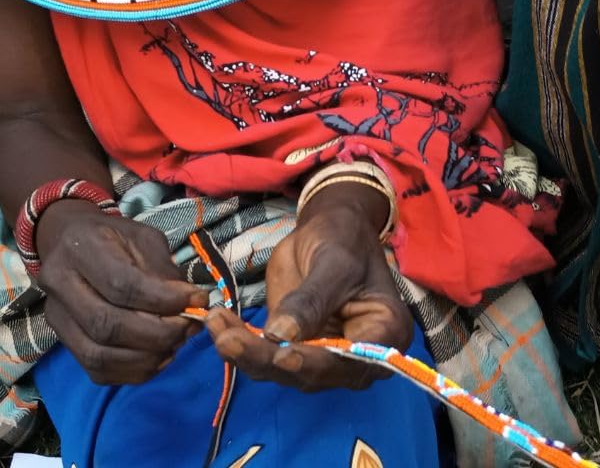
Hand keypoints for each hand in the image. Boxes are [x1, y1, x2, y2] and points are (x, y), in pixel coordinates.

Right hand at [36, 200, 208, 384]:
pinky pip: (97, 370)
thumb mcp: (143, 238)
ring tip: (176, 344)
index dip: (164, 300)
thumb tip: (189, 304)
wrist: (70, 241)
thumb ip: (163, 270)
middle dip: (158, 334)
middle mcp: (59, 283)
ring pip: (100, 355)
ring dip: (147, 358)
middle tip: (189, 327)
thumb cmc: (113, 237)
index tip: (197, 301)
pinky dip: (133, 372)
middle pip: (108, 325)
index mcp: (81, 247)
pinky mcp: (63, 341)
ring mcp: (56, 317)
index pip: (123, 285)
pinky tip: (157, 357)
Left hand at [207, 182, 411, 391]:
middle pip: (310, 371)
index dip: (315, 362)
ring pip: (281, 368)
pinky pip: (264, 353)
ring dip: (245, 351)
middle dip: (266, 358)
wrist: (329, 227)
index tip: (282, 356)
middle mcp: (355, 357)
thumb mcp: (334, 262)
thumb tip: (281, 336)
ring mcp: (321, 355)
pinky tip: (218, 322)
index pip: (350, 360)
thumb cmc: (344, 238)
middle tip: (230, 341)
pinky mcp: (292, 346)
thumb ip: (311, 300)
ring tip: (215, 325)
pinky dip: (239, 340)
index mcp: (384, 334)